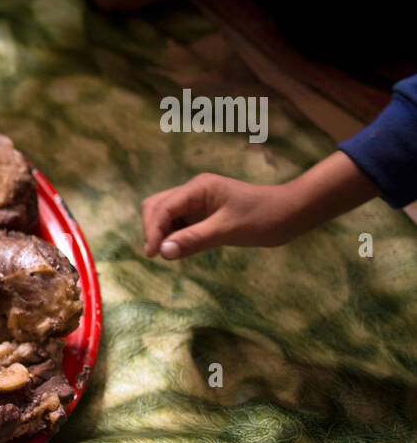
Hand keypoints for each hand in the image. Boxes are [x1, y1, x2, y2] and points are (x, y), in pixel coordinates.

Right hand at [141, 173, 301, 259]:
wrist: (290, 213)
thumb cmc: (264, 217)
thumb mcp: (228, 230)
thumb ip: (193, 240)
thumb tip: (163, 251)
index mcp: (198, 188)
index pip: (163, 207)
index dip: (153, 230)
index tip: (152, 254)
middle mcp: (193, 192)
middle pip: (157, 206)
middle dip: (152, 229)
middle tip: (158, 254)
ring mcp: (197, 202)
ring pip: (165, 214)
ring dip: (161, 232)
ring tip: (168, 253)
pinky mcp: (202, 213)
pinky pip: (178, 223)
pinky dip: (173, 235)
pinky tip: (179, 248)